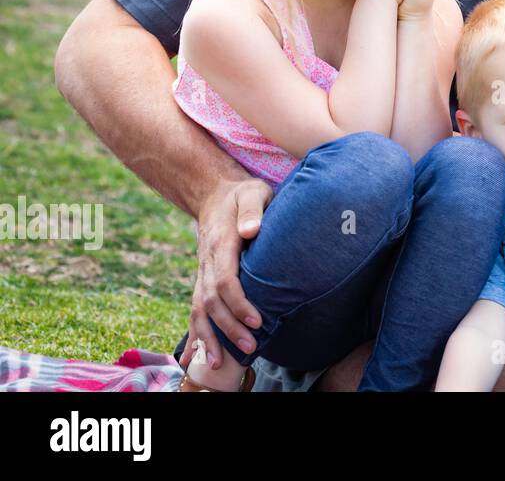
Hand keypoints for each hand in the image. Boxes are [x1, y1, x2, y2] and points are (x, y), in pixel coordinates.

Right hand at [179, 176, 271, 370]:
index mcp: (221, 244)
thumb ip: (252, 210)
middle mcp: (207, 262)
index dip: (239, 303)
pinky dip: (195, 334)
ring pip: (199, 310)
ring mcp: (202, 272)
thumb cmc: (242, 194)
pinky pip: (196, 309)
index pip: (225, 281)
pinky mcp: (203, 279)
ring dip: (207, 338)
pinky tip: (194, 358)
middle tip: (251, 348)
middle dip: (229, 329)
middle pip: (212, 302)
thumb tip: (251, 231)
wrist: (215, 194)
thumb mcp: (252, 192)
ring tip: (218, 365)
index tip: (258, 320)